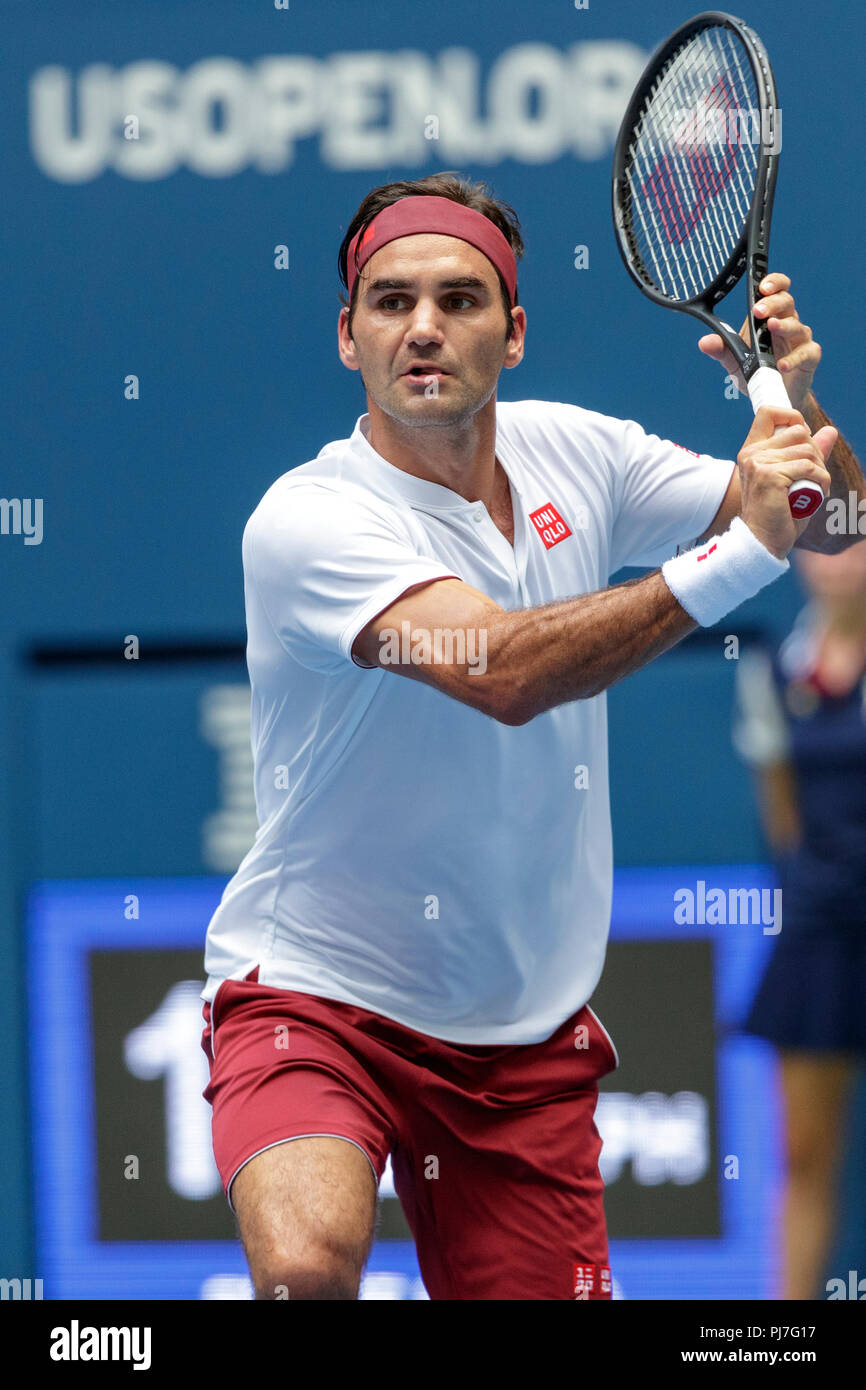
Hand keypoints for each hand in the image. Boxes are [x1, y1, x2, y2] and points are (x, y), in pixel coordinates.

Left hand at [698, 272, 820, 410]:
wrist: (774, 396)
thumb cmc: (756, 371)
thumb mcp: (734, 361)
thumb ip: (721, 349)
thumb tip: (704, 342)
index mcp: (770, 316)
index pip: (777, 290)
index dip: (774, 283)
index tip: (762, 286)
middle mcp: (787, 322)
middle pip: (786, 302)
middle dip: (772, 303)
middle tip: (757, 310)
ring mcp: (800, 339)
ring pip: (797, 326)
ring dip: (783, 325)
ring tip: (771, 326)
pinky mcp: (810, 357)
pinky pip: (806, 353)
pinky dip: (794, 358)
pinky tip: (782, 364)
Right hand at [737, 405, 835, 557]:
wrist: (763, 543)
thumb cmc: (778, 514)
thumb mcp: (796, 478)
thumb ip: (810, 453)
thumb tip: (830, 430)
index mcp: (751, 451)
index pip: (769, 412)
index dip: (792, 418)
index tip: (803, 438)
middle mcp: (751, 453)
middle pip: (799, 432)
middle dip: (815, 453)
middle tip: (813, 477)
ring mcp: (758, 463)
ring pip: (807, 451)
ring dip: (820, 471)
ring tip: (813, 490)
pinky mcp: (769, 476)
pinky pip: (809, 467)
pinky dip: (820, 482)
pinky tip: (815, 495)